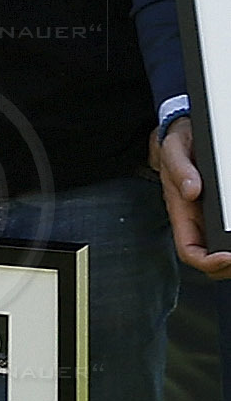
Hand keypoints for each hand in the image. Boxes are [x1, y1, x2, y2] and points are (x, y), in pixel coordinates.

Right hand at [154, 119, 230, 276]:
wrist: (184, 132)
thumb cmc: (178, 143)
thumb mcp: (174, 149)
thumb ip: (179, 168)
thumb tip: (191, 191)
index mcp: (180, 211)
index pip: (190, 250)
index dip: (208, 261)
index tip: (227, 257)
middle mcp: (195, 219)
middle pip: (209, 260)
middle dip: (228, 267)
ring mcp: (209, 218)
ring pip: (222, 252)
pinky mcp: (222, 212)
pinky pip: (229, 235)